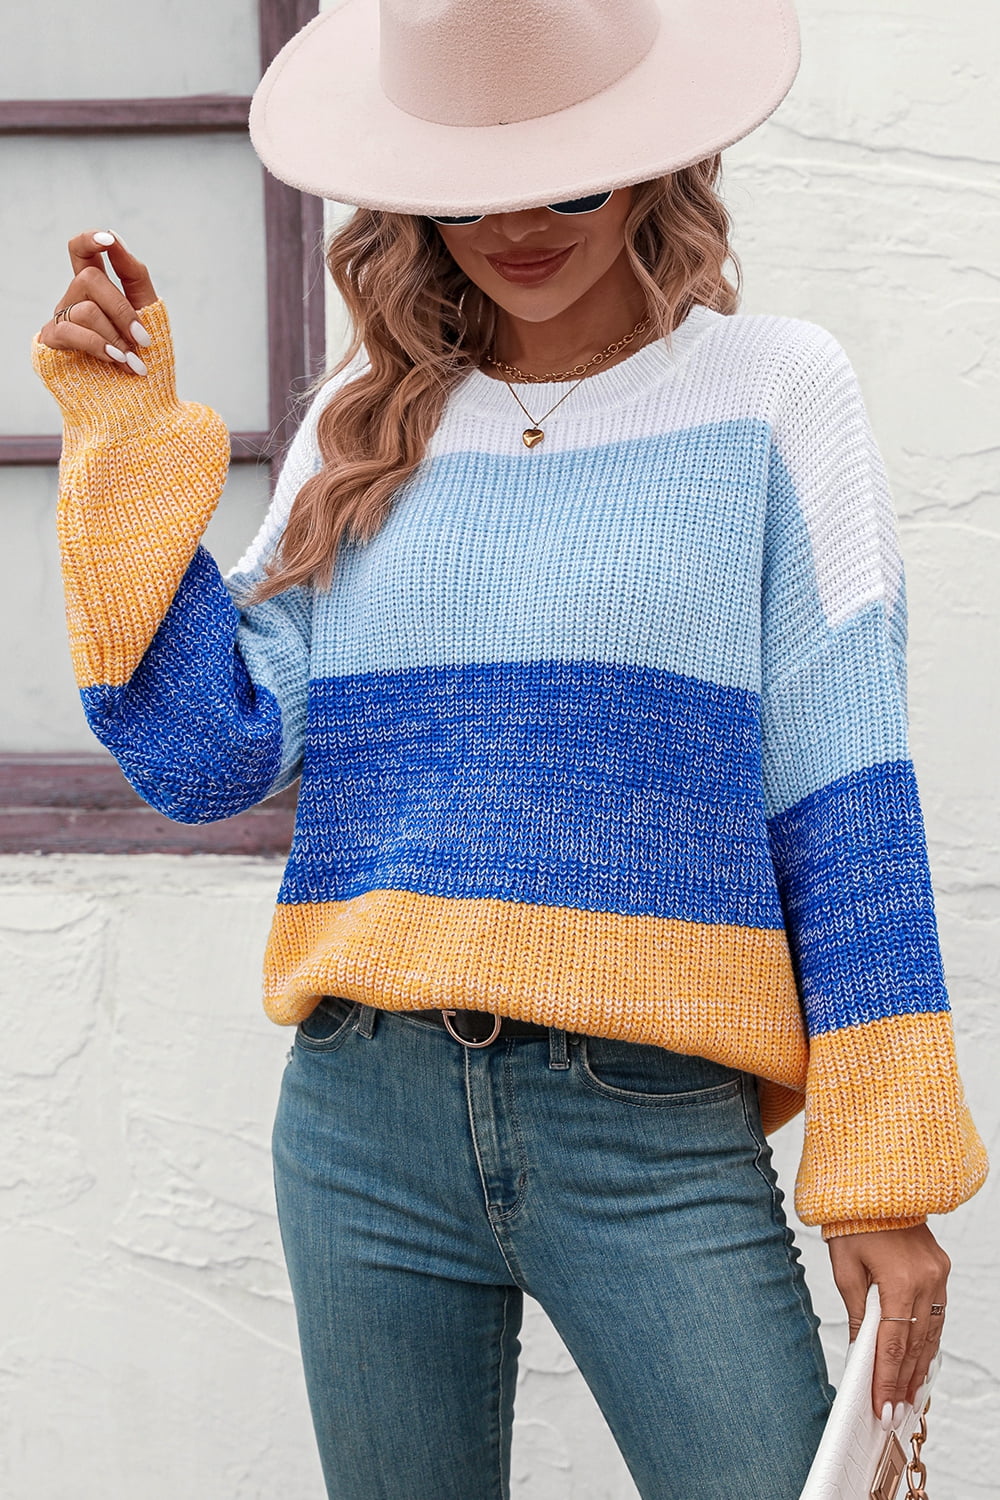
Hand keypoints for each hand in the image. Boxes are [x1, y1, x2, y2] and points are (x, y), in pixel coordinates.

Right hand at [38, 230, 157, 373]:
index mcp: (97, 290)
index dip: (90, 240)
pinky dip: (100, 346)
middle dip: (122, 310)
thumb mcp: (149, 312)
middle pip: (89, 280)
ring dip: (117, 337)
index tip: (109, 239)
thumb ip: (133, 274)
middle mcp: (75, 300)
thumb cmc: (148, 360)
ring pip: (86, 309)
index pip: (82, 251)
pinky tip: (118, 362)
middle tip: (144, 340)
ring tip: (133, 362)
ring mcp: (61, 320)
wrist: (142, 406)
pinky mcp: (52, 343)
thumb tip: (113, 237)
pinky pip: (72, 331)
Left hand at [828, 1224, 948, 1422]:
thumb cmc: (854, 1221)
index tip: (882, 1409)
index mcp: (900, 1281)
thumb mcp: (845, 1268)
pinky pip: (936, 1315)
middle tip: (893, 1414)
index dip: (886, 1380)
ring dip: (918, 1367)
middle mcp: (927, 1281)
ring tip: (907, 1397)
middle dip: (903, 1382)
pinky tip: (919, 1362)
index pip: (892, 1344)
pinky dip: (927, 1341)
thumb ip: (857, 1313)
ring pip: (931, 1334)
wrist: (877, 1184)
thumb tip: (858, 1351)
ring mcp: (938, 1276)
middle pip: (915, 1345)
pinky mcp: (941, 1271)